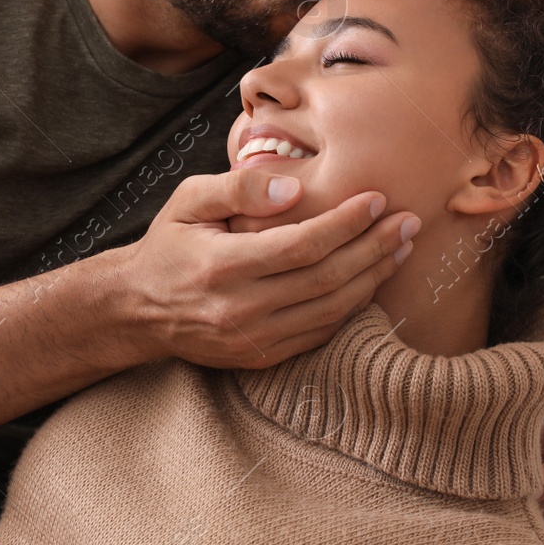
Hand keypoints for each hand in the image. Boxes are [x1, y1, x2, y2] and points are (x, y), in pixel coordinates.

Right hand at [111, 169, 417, 368]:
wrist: (136, 309)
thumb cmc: (167, 246)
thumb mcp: (187, 201)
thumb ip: (239, 187)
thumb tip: (293, 187)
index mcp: (221, 267)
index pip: (301, 245)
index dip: (345, 223)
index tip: (376, 200)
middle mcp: (239, 309)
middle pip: (326, 279)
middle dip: (374, 248)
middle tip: (406, 221)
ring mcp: (252, 339)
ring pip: (331, 310)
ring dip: (373, 278)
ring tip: (400, 248)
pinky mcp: (261, 357)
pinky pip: (320, 333)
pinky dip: (353, 307)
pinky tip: (371, 280)